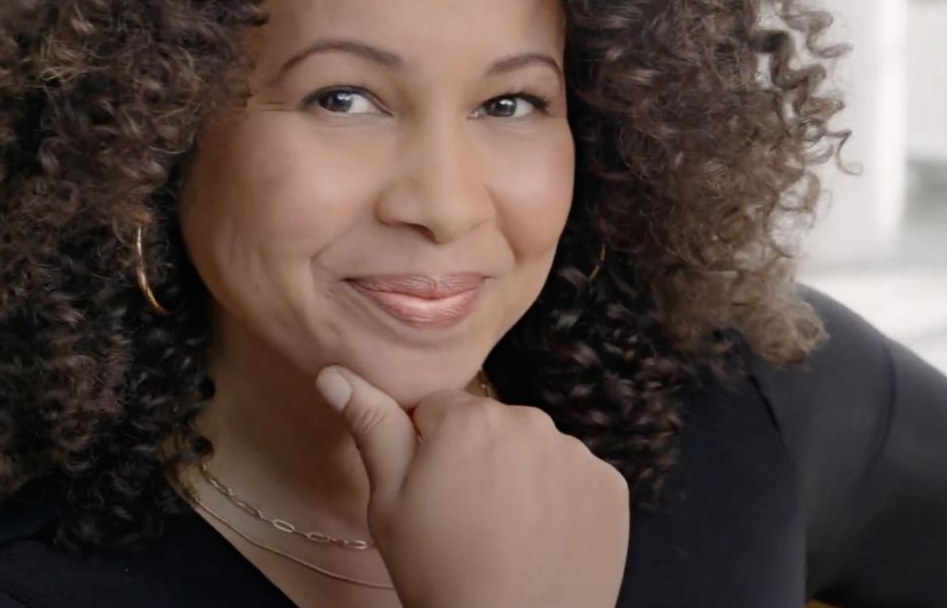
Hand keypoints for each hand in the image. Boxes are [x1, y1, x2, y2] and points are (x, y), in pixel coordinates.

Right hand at [315, 365, 629, 607]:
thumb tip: (335, 374)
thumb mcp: (388, 502)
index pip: (437, 409)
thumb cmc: (439, 571)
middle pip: (491, 425)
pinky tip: (541, 538)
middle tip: (466, 518)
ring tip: (504, 533)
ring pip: (535, 451)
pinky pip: (575, 479)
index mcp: (470, 416)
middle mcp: (532, 420)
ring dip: (521, 477)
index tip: (431, 492)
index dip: (427, 450)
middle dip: (477, 458)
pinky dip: (561, 502)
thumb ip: (371, 427)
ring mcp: (577, 453)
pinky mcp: (610, 485)